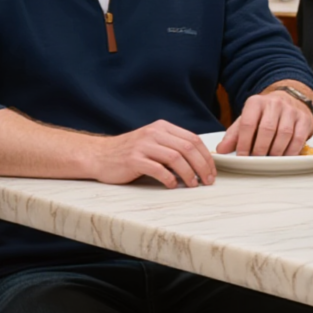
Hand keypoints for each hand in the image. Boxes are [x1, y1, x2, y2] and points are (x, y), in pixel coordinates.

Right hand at [95, 120, 217, 188]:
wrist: (99, 155)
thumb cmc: (129, 153)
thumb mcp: (153, 143)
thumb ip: (172, 147)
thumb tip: (199, 162)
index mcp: (162, 128)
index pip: (193, 139)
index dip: (206, 156)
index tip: (212, 171)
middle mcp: (154, 133)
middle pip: (187, 148)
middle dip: (202, 166)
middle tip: (208, 180)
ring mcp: (143, 145)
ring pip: (176, 158)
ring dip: (189, 173)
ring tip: (194, 185)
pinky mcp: (134, 159)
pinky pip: (158, 169)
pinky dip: (169, 179)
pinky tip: (173, 185)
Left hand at [217, 88, 312, 156]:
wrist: (290, 101)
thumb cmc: (265, 115)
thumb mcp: (247, 120)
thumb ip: (234, 135)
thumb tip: (221, 150)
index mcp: (256, 103)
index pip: (248, 123)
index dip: (244, 142)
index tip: (242, 157)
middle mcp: (274, 103)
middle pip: (267, 129)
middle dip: (260, 149)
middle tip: (257, 160)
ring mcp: (291, 110)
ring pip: (284, 133)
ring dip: (276, 151)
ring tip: (270, 160)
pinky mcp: (304, 119)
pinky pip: (298, 138)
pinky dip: (291, 151)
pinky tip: (284, 157)